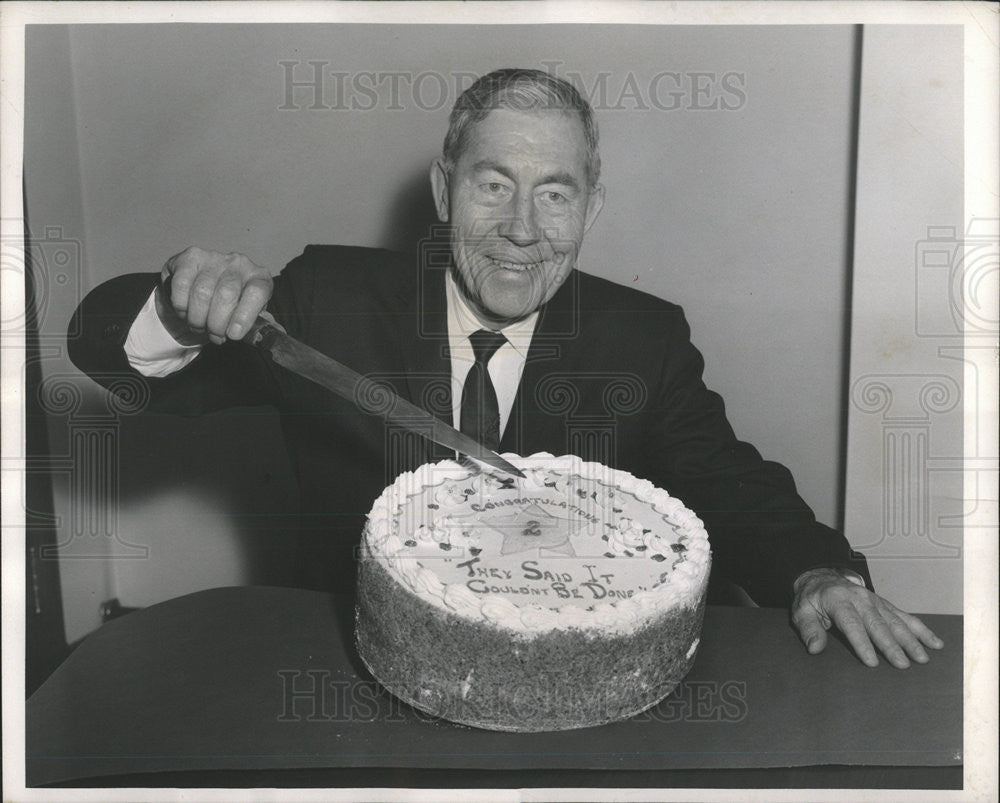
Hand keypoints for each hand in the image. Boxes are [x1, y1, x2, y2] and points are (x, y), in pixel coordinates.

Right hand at [157, 247, 272, 344]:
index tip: (234, 334)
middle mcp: (239, 263)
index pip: (257, 292)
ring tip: (199, 326)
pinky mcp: (190, 257)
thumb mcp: (248, 315)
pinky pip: (182, 285)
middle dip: (217, 324)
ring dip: (197, 318)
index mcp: (259, 277)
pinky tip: (186, 312)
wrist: (200, 289)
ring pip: (202, 292)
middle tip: (214, 335)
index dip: (245, 315)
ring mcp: (214, 257)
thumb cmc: (230, 306)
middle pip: (227, 295)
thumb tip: (276, 336)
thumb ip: (260, 325)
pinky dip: (181, 306)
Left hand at [791, 568, 943, 667]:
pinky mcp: (885, 605)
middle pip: (878, 624)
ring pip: (895, 621)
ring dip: (910, 640)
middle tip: (903, 665)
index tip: (872, 662)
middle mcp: (860, 599)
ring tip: (922, 658)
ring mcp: (876, 601)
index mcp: (838, 601)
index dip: (862, 643)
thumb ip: (809, 630)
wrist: (823, 579)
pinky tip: (935, 643)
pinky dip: (921, 630)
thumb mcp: (802, 612)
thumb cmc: (812, 600)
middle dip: (891, 645)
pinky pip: (906, 617)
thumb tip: (815, 649)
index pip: (851, 624)